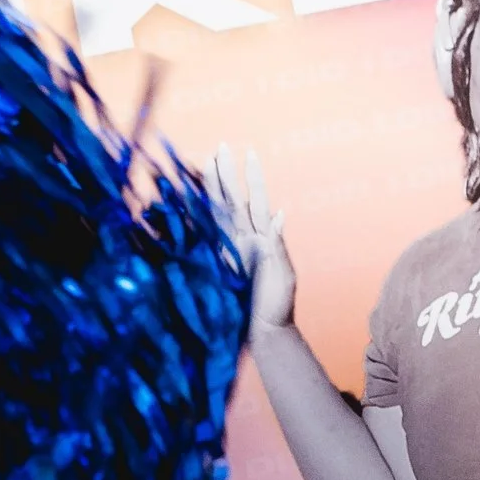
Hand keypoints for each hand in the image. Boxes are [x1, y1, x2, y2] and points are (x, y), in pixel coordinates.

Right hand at [212, 145, 297, 340]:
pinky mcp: (219, 264)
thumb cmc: (276, 305)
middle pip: (231, 200)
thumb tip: (279, 214)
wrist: (264, 332)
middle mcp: (242, 239)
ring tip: (209, 163)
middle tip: (219, 147)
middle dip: (225, 174)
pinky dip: (202, 219)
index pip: (254, 200)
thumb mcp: (282, 273)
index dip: (251, 177)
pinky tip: (197, 201)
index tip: (248, 152)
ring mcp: (229, 250)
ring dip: (214, 188)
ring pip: (219, 212)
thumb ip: (277, 245)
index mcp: (260, 238)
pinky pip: (208, 237)